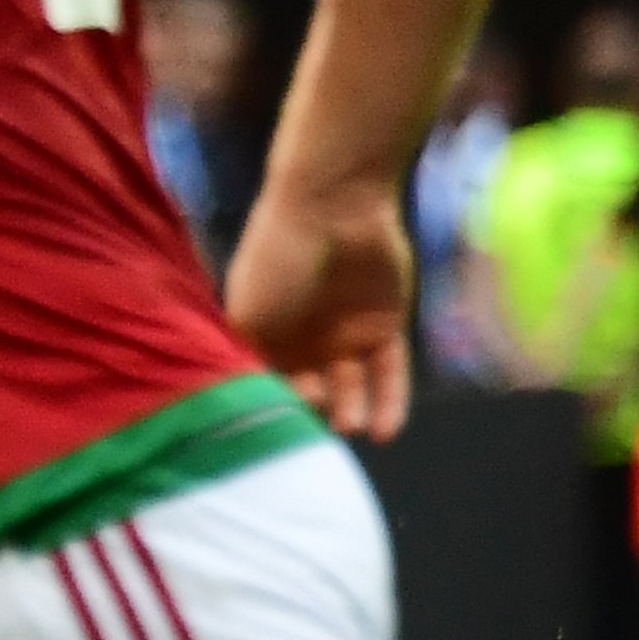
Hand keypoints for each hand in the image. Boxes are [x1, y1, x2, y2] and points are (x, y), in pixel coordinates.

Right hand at [229, 178, 414, 441]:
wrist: (333, 208)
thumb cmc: (277, 259)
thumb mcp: (248, 314)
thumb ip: (252, 364)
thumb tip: (258, 411)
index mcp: (266, 336)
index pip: (272, 385)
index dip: (278, 406)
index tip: (281, 422)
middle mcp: (305, 340)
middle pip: (312, 393)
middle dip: (315, 414)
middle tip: (318, 425)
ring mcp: (346, 335)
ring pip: (352, 389)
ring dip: (351, 411)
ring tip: (350, 424)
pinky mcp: (386, 328)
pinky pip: (390, 375)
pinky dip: (390, 403)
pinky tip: (384, 431)